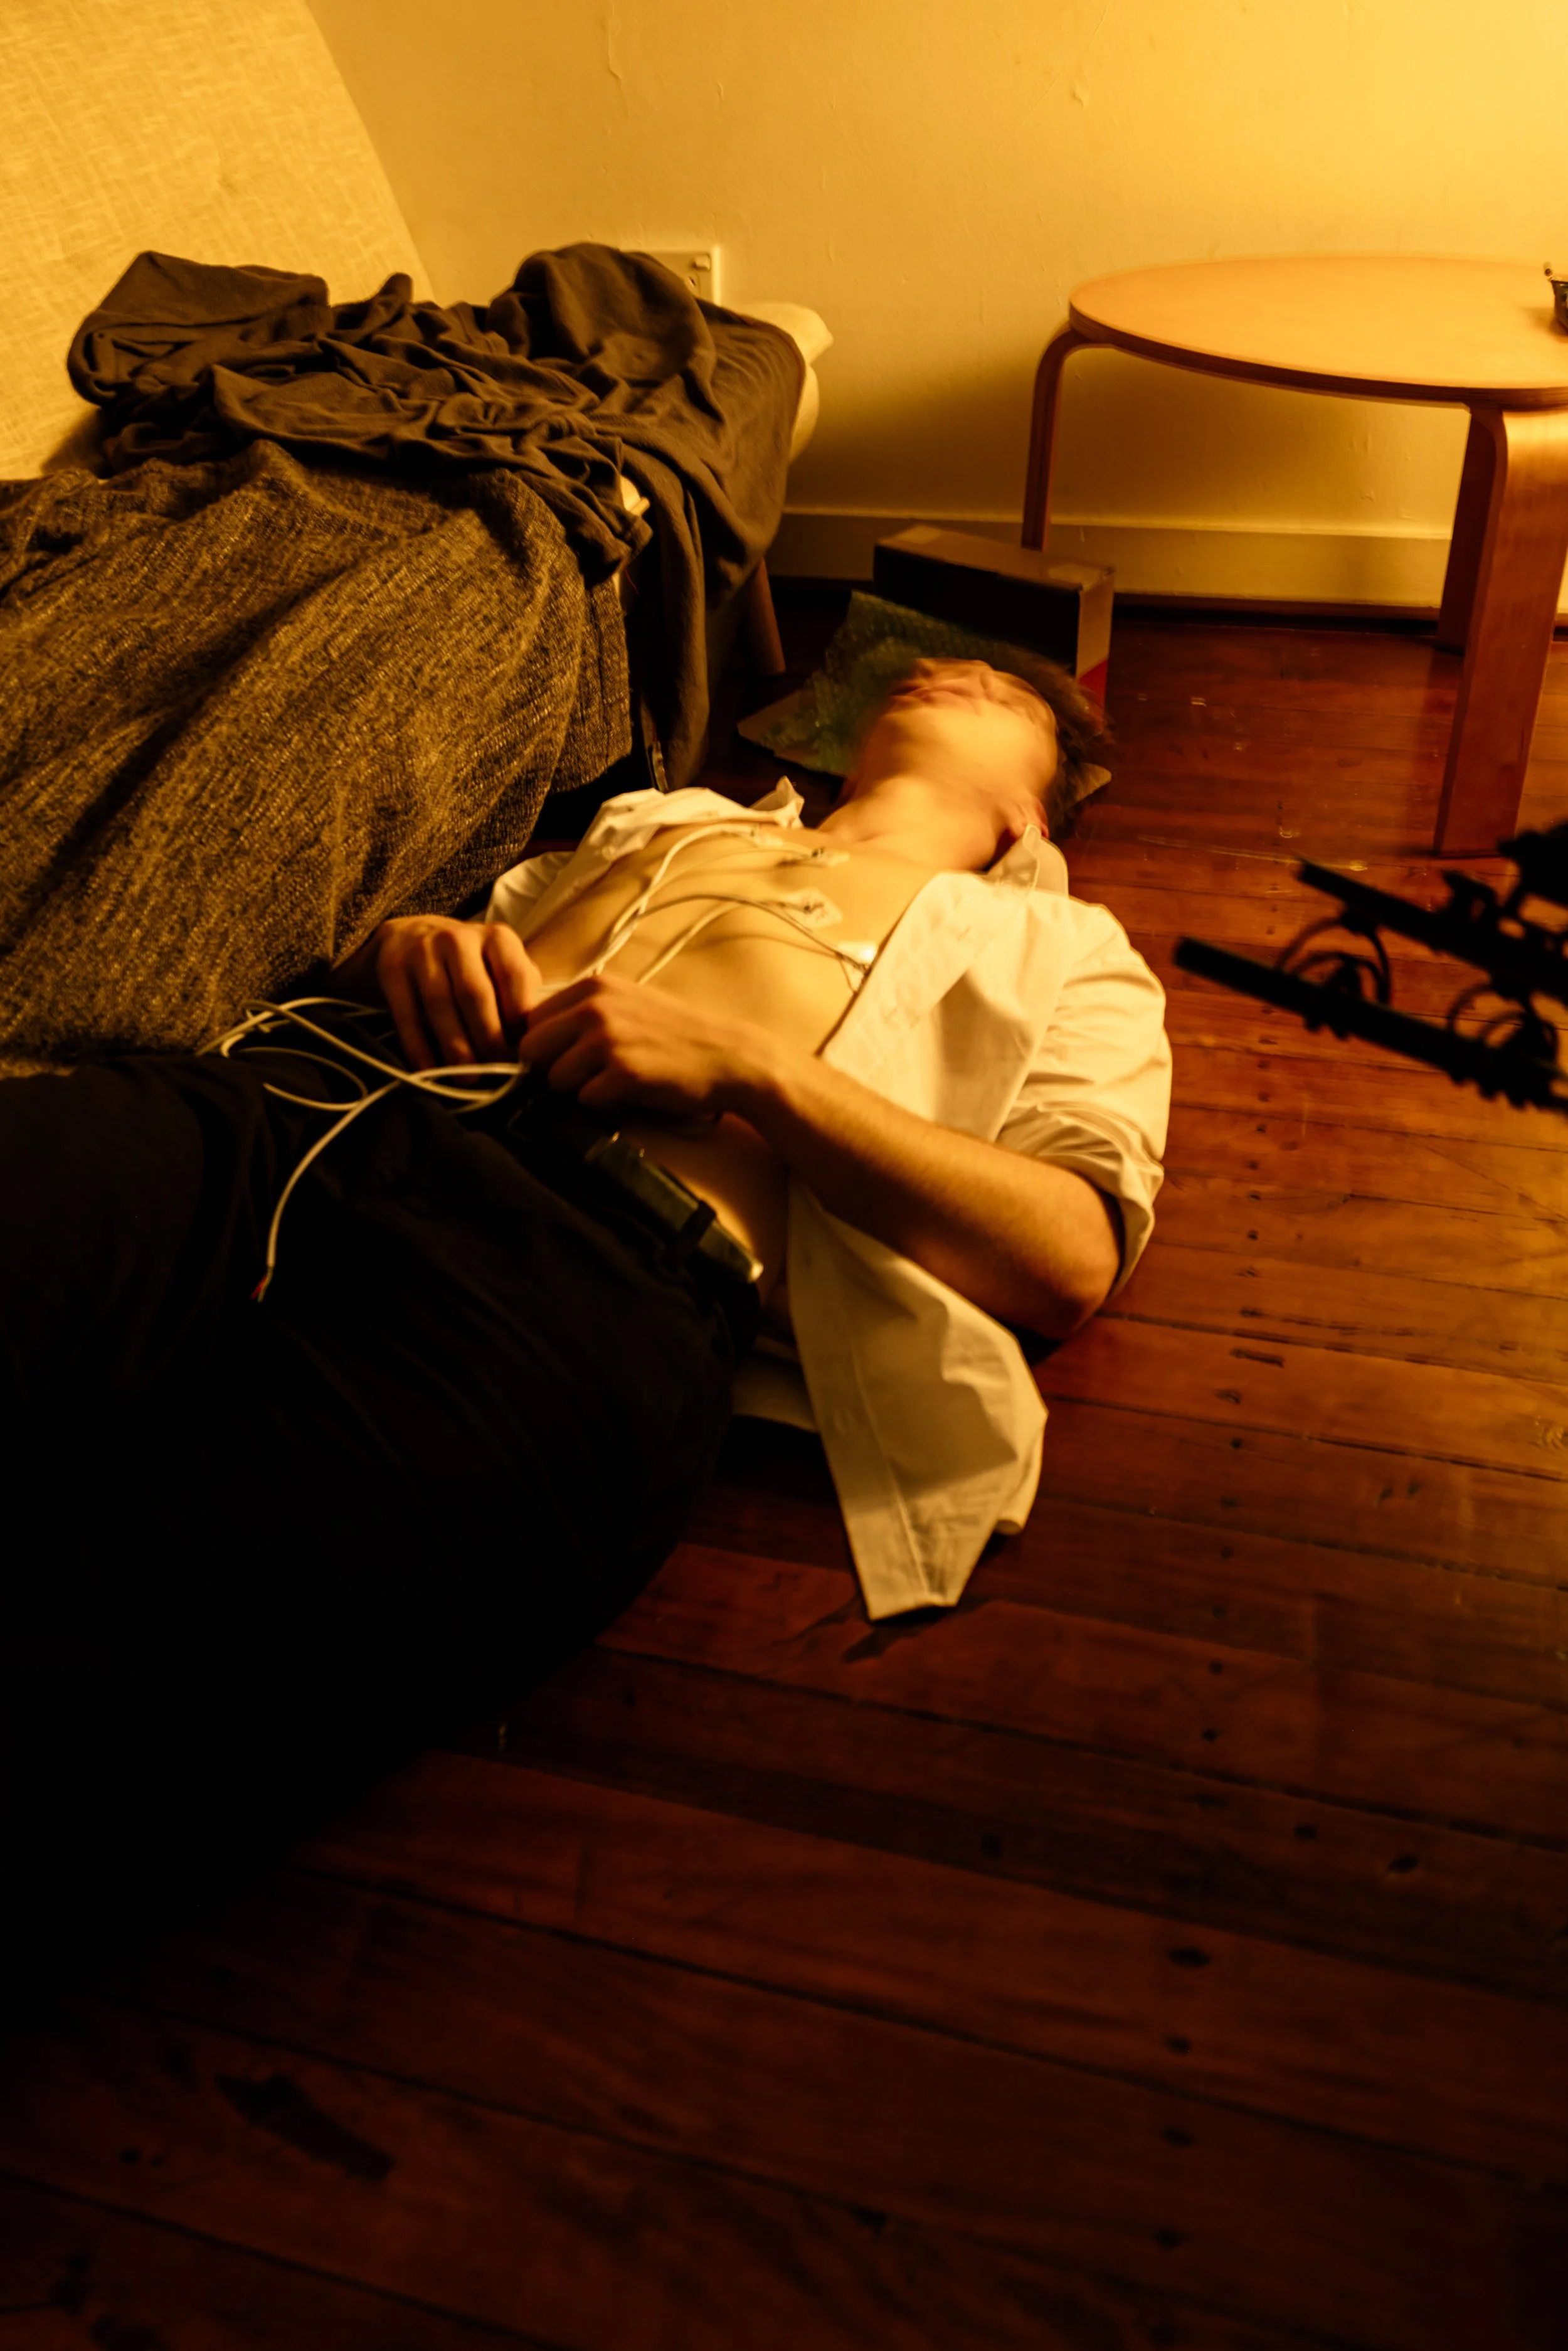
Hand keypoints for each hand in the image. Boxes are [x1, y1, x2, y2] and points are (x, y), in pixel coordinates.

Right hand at [337, 916, 542, 1069]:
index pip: (514, 977)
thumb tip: (538, 1040)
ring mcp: (422, 950)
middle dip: (488, 1038)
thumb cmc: (470, 965)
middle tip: (496, 1073)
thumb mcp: (501, 968)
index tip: (524, 1053)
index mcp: (497, 938)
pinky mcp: (391, 967)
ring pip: (440, 1005)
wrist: (409, 937)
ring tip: (468, 1078)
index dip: (519, 1018)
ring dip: (455, 1047)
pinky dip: (419, 1046)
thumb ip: (522, 994)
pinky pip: (406, 1014)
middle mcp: (459, 938)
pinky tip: (430, 1070)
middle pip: (476, 994)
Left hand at [518, 974, 774, 1116]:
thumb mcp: (626, 1003)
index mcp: (592, 986)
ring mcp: (608, 1040)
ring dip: (577, 1089)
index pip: (531, 1019)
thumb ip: (583, 1011)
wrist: (731, 1058)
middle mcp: (594, 1007)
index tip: (566, 1057)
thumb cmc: (677, 1035)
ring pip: (553, 1078)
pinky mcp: (623, 1074)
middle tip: (583, 1077)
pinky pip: (584, 1099)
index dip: (544, 1045)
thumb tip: (535, 1036)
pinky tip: (630, 1093)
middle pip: (530, 1048)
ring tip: (612, 1083)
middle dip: (550, 1068)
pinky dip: (602, 1104)